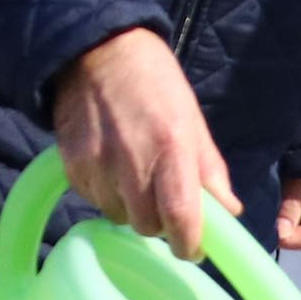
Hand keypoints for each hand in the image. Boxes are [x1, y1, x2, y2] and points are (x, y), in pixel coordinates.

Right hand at [51, 27, 236, 258]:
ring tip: (135, 178)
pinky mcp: (72, 167)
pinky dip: (107, 194)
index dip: (189, 244)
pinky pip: (94, 201)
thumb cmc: (154, 82)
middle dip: (160, 223)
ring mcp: (98, 165)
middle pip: (147, 226)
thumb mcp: (192, 119)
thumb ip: (209, 170)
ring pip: (119, 216)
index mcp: (171, 147)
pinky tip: (112, 167)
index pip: (181, 218)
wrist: (96, 51)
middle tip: (164, 203)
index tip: (192, 248)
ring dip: (131, 208)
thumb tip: (228, 211)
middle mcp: (132, 162)